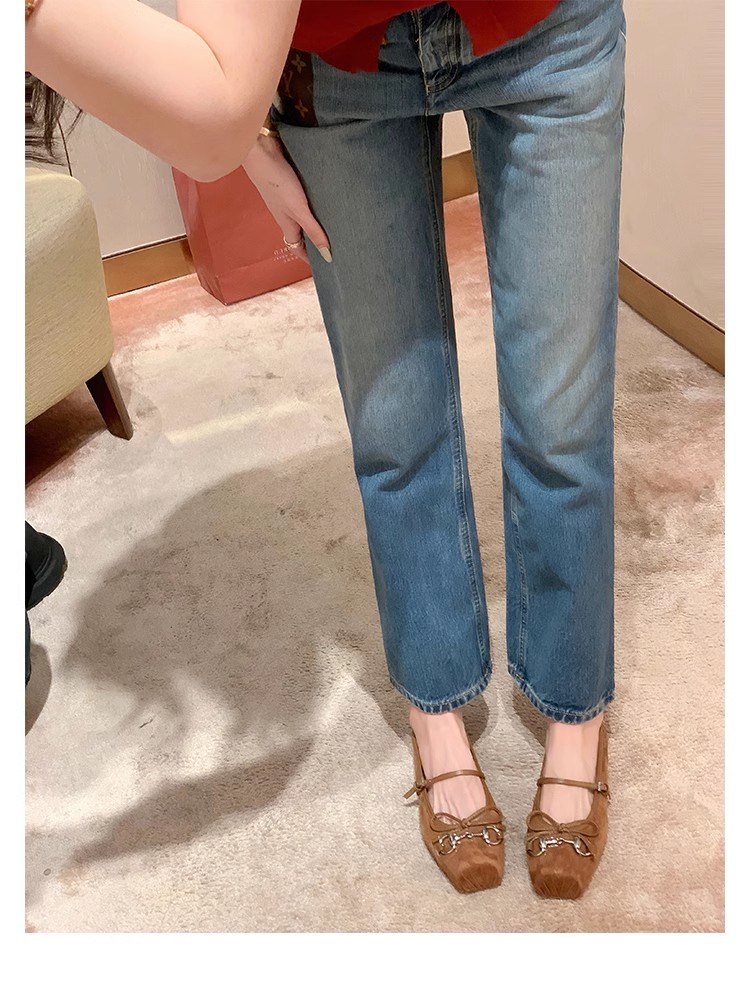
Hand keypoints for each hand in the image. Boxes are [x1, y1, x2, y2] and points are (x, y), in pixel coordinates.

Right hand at [243, 134, 330, 263]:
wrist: (261, 149)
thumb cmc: (277, 182)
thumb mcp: (298, 210)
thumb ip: (314, 231)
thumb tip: (327, 256)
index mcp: (287, 224)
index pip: (298, 248)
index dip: (309, 258)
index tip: (323, 265)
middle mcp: (287, 213)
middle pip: (302, 233)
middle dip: (315, 240)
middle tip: (336, 244)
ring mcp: (288, 197)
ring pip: (304, 215)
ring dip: (317, 220)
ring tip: (337, 223)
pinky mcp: (291, 182)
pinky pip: (305, 198)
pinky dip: (315, 202)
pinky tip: (327, 198)